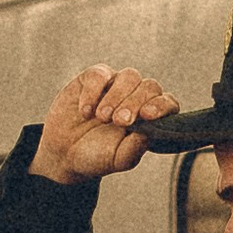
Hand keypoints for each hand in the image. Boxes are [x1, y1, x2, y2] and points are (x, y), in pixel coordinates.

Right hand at [32, 65, 173, 182]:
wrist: (64, 152)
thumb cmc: (97, 156)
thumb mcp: (118, 158)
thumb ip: (136, 147)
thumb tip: (151, 131)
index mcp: (150, 117)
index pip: (168, 103)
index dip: (162, 105)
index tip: (148, 115)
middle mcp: (137, 97)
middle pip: (150, 87)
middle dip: (135, 103)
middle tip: (119, 122)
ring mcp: (117, 85)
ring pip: (129, 76)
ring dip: (116, 96)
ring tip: (102, 117)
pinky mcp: (94, 78)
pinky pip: (100, 74)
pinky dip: (93, 92)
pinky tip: (86, 112)